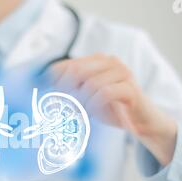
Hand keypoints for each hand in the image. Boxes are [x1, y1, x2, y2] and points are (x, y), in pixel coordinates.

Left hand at [51, 54, 177, 165]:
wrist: (141, 121)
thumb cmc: (109, 109)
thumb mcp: (83, 99)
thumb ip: (66, 93)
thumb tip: (40, 98)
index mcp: (93, 60)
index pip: (61, 67)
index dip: (51, 87)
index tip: (50, 106)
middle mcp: (107, 60)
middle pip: (74, 71)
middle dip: (66, 94)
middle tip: (63, 112)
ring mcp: (121, 71)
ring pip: (89, 83)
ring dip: (81, 104)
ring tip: (79, 116)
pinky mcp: (130, 87)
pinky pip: (104, 93)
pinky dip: (93, 105)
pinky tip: (92, 114)